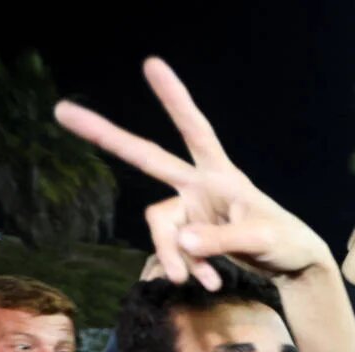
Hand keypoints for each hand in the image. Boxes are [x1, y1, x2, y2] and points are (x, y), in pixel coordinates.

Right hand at [54, 59, 334, 290]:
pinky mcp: (190, 235)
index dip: (173, 100)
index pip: (195, 130)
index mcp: (220, 174)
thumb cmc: (285, 240)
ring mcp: (191, 209)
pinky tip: (210, 283)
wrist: (293, 264)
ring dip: (175, 257)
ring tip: (204, 282)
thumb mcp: (260, 239)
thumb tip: (183, 242)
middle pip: (147, 157)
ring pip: (161, 229)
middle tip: (61, 110)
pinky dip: (188, 269)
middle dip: (106, 135)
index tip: (152, 64)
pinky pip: (174, 252)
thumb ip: (220, 239)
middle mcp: (198, 185)